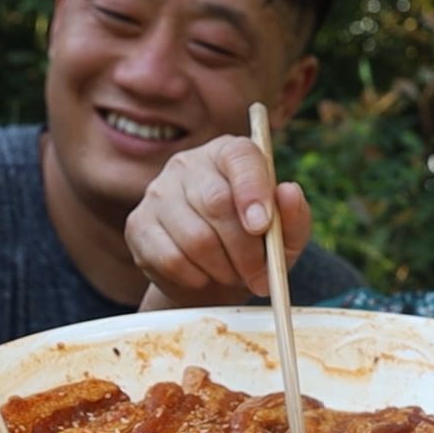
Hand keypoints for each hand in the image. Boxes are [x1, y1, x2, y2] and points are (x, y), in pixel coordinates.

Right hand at [126, 134, 312, 308]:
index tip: (263, 227)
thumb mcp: (286, 237)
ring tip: (234, 275)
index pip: (240, 157)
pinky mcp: (138, 225)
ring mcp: (158, 192)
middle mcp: (189, 164)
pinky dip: (197, 278)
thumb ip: (295, 216)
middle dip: (245, 249)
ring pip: (195, 237)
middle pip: (216, 202)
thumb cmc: (255, 248)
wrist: (212, 278)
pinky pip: (171, 259)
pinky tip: (205, 277)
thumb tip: (289, 193)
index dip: (253, 190)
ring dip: (223, 269)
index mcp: (229, 153)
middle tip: (260, 276)